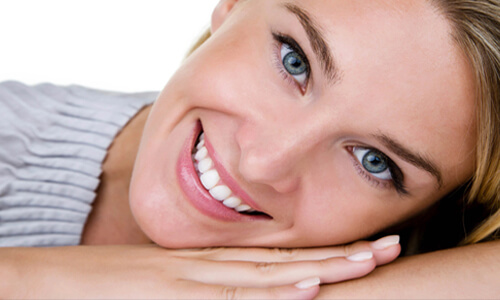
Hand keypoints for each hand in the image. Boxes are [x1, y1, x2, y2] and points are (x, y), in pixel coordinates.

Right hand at [5, 235, 399, 298]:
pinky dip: (269, 291)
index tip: (365, 251)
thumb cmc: (111, 289)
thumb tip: (249, 295)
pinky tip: (305, 287)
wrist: (54, 283)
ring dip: (321, 268)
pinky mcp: (174, 293)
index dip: (325, 255)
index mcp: (213, 265)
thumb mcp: (169, 288)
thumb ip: (207, 289)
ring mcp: (194, 279)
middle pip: (287, 260)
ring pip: (269, 273)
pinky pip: (229, 294)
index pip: (279, 259)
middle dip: (342, 255)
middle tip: (390, 246)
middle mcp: (211, 267)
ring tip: (369, 261)